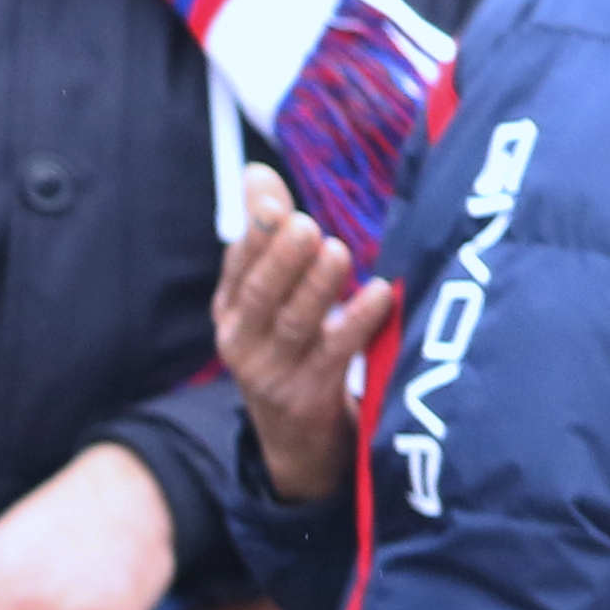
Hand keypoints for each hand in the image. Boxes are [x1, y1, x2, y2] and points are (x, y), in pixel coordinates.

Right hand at [216, 167, 398, 507]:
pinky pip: (336, 353)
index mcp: (231, 313)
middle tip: (306, 226)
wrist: (293, 437)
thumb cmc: (285, 346)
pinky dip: (358, 321)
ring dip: (317, 287)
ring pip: (296, 325)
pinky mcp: (310, 395)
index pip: (237, 269)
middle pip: (260, 297)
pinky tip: (379, 293)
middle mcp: (243, 343)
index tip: (275, 202)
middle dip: (280, 261)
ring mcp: (275, 373)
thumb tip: (255, 173)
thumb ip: (262, 234)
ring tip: (337, 252)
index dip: (254, 237)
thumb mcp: (264, 297)